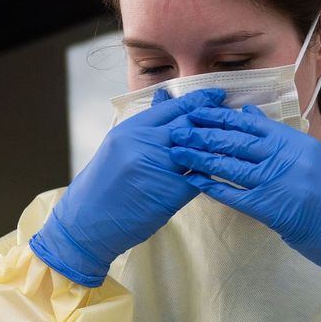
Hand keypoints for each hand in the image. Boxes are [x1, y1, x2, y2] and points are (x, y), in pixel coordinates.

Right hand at [29, 88, 225, 285]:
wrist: (86, 225)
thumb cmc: (101, 186)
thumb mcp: (118, 147)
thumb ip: (144, 126)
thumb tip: (165, 99)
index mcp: (131, 130)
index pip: (173, 108)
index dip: (199, 100)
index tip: (217, 96)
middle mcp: (143, 144)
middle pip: (190, 125)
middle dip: (215, 120)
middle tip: (233, 117)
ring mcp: (157, 168)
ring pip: (198, 151)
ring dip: (216, 148)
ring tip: (233, 142)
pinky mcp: (169, 193)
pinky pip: (198, 178)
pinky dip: (209, 174)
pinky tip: (219, 171)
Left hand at [169, 105, 320, 314]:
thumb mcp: (308, 157)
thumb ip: (278, 137)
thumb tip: (248, 114)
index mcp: (296, 142)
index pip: (250, 123)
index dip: (219, 117)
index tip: (195, 111)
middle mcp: (288, 157)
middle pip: (236, 140)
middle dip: (201, 132)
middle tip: (174, 128)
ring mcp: (279, 182)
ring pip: (230, 164)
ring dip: (199, 156)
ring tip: (175, 151)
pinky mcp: (271, 208)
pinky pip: (234, 194)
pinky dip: (211, 186)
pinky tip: (191, 181)